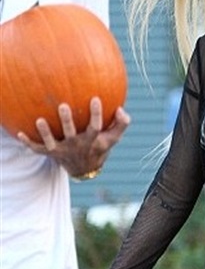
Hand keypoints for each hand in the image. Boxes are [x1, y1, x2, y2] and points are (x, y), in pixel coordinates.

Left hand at [16, 97, 130, 179]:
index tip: (95, 98)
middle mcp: (76, 146)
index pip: (95, 127)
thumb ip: (121, 124)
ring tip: (39, 120)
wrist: (84, 170)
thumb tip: (122, 109)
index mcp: (92, 141)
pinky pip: (37, 149)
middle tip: (63, 105)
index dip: (96, 114)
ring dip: (45, 133)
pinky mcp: (51, 154)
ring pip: (52, 142)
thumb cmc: (99, 147)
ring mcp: (62, 150)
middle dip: (67, 121)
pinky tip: (18, 133)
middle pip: (72, 134)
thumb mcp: (112, 139)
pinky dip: (28, 143)